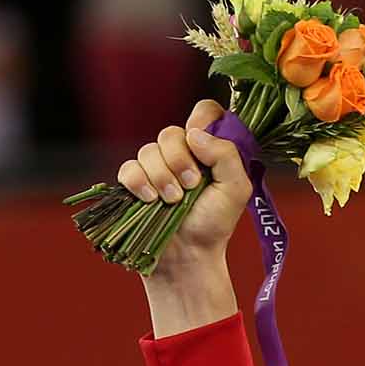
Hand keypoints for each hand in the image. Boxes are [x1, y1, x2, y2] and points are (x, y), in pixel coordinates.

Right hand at [115, 99, 253, 276]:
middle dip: (180, 160)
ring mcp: (157, 165)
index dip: (202, 119)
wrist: (188, 253)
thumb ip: (226, 156)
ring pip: (148, 150)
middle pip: (171, 133)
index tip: (200, 140)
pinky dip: (139, 183)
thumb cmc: (214, 222)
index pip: (206, 112)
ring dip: (162, 177)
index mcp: (210, 150)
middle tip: (191, 186)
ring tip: (173, 201)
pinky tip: (151, 200)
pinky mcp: (135, 181)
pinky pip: (128, 168)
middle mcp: (183, 153)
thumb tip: (194, 133)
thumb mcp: (235, 189)